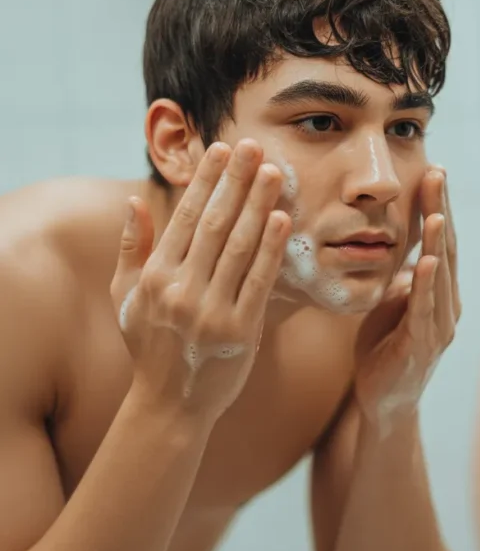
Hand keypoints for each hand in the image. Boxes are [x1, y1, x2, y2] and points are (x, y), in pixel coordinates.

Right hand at [110, 140, 290, 427]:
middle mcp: (181, 290)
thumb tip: (133, 202)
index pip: (185, 217)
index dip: (205, 180)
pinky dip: (271, 249)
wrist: (170, 405)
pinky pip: (260, 282)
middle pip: (215, 224)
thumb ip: (130, 249)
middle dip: (235, 180)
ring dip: (257, 205)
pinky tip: (282, 219)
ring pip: (240, 247)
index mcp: (155, 278)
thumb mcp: (126, 298)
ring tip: (272, 172)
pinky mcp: (240, 332)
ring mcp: (211, 312)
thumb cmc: (149, 346)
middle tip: (253, 144)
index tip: (221, 148)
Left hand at [354, 167, 459, 429]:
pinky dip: (426, 284)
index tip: (432, 170)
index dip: (437, 205)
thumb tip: (402, 242)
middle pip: (445, 249)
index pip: (440, 240)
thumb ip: (402, 275)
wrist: (382, 402)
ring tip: (435, 210)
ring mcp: (440, 326)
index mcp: (441, 291)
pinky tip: (426, 261)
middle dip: (440, 210)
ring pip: (440, 276)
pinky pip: (425, 310)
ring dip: (437, 242)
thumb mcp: (392, 302)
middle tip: (436, 172)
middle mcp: (448, 304)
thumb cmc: (385, 349)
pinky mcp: (424, 346)